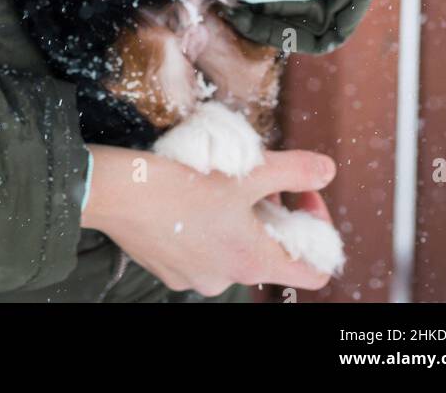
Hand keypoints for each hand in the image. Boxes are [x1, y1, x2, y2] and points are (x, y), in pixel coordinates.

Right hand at [81, 142, 337, 294]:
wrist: (117, 191)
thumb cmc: (182, 180)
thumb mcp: (248, 168)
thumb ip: (294, 170)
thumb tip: (328, 170)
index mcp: (253, 261)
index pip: (313, 271)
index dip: (318, 231)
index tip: (302, 196)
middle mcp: (226, 278)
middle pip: (271, 254)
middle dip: (271, 213)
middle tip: (258, 177)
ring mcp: (195, 277)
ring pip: (234, 249)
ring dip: (238, 218)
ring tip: (221, 183)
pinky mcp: (168, 268)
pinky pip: (201, 250)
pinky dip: (206, 226)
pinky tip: (191, 196)